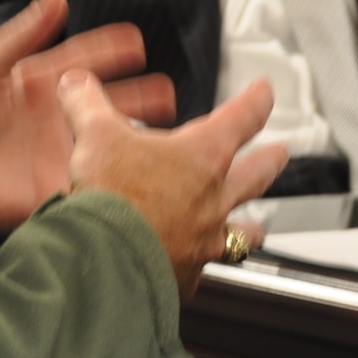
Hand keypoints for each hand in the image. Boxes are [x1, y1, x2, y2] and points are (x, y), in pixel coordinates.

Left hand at [0, 0, 174, 227]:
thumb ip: (25, 31)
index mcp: (38, 85)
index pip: (84, 62)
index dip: (110, 51)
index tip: (138, 41)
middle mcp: (52, 120)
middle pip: (105, 105)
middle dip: (139, 99)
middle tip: (169, 94)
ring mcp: (55, 154)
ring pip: (106, 145)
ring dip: (134, 142)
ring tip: (167, 137)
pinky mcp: (52, 188)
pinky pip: (91, 185)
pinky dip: (114, 182)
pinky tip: (140, 180)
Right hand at [58, 72, 288, 300]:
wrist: (108, 259)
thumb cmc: (111, 196)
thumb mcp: (94, 136)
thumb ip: (87, 105)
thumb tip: (75, 84)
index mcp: (201, 156)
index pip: (242, 118)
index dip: (257, 101)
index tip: (266, 91)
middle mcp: (214, 197)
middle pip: (257, 175)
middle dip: (271, 160)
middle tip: (281, 153)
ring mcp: (206, 239)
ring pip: (244, 232)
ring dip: (251, 227)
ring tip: (257, 229)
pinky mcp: (188, 274)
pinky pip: (204, 270)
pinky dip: (201, 267)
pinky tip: (195, 269)